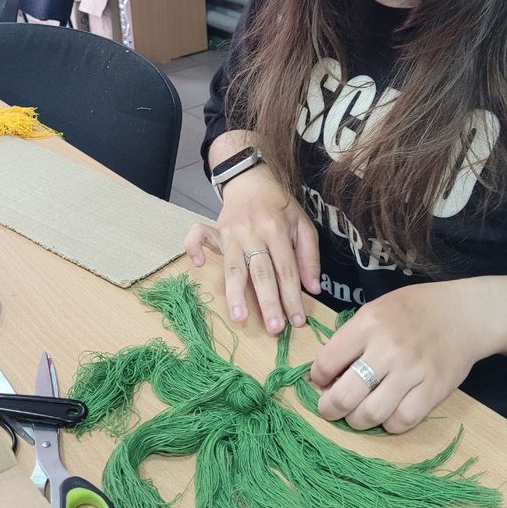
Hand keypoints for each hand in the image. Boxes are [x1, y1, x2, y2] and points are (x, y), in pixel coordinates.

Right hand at [184, 165, 320, 333]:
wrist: (252, 179)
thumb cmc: (279, 206)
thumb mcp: (302, 224)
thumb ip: (309, 255)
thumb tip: (313, 288)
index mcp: (277, 230)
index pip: (286, 269)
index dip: (292, 296)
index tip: (297, 320)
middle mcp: (254, 232)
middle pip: (261, 272)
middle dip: (268, 302)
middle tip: (274, 328)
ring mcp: (232, 231)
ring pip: (233, 266)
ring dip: (236, 294)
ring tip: (240, 318)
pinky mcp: (216, 228)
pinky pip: (198, 236)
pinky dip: (194, 248)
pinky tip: (197, 265)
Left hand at [309, 281, 495, 433]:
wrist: (463, 313)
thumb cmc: (413, 310)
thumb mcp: (376, 309)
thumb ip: (351, 337)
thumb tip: (326, 373)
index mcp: (368, 324)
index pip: (327, 362)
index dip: (318, 377)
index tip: (322, 381)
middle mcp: (388, 348)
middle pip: (345, 396)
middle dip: (329, 408)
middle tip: (330, 408)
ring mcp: (413, 371)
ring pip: (371, 414)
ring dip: (357, 420)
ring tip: (357, 414)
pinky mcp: (434, 389)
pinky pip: (402, 420)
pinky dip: (389, 424)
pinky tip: (388, 414)